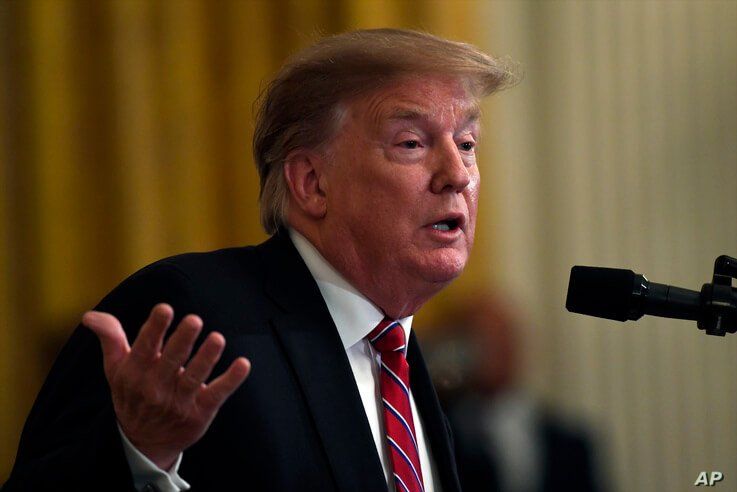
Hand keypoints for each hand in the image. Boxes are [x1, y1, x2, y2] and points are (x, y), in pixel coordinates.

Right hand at [83, 303, 250, 469]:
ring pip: (195, 377)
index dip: (155, 328)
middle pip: (172, 361)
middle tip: (195, 320)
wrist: (143, 443)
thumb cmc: (132, 393)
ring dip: (207, 358)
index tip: (165, 308)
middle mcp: (156, 387)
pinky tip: (243, 364)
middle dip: (183, 340)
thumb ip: (110, 338)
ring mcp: (179, 401)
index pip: (145, 347)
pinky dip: (231, 380)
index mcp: (136, 372)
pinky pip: (217, 394)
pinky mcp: (200, 412)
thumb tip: (89, 315)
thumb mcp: (116, 368)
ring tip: (218, 338)